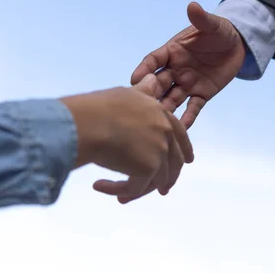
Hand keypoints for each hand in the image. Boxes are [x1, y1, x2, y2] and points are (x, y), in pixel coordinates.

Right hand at [60, 72, 193, 201]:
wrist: (88, 121)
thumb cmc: (100, 107)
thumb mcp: (128, 94)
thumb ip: (144, 91)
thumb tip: (153, 77)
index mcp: (162, 115)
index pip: (180, 135)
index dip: (184, 150)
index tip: (187, 162)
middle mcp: (165, 133)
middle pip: (174, 162)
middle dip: (168, 179)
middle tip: (162, 191)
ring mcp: (159, 150)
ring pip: (155, 180)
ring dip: (135, 190)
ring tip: (120, 196)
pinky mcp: (148, 168)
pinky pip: (135, 188)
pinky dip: (117, 190)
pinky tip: (98, 186)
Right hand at [131, 2, 245, 127]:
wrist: (237, 44)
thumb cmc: (220, 31)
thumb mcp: (212, 24)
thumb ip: (202, 19)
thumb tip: (193, 6)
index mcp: (173, 51)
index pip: (154, 60)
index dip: (144, 69)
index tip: (135, 79)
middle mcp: (176, 69)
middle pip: (159, 83)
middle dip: (150, 94)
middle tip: (141, 108)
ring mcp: (188, 83)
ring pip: (172, 99)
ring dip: (165, 110)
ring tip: (157, 124)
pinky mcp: (202, 94)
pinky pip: (193, 108)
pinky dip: (187, 119)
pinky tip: (180, 131)